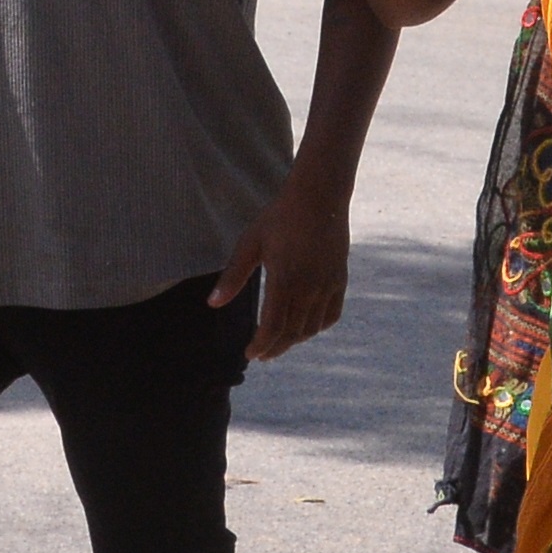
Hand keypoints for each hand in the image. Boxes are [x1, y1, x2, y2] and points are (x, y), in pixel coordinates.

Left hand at [213, 167, 351, 362]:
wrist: (318, 197)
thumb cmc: (278, 218)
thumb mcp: (249, 244)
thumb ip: (233, 277)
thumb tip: (212, 304)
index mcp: (284, 280)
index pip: (272, 326)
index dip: (260, 344)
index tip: (250, 354)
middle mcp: (308, 288)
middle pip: (292, 332)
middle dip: (275, 347)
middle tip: (261, 355)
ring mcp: (327, 285)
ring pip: (311, 327)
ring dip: (294, 340)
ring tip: (279, 342)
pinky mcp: (339, 280)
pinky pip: (331, 315)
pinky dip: (317, 327)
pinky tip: (306, 328)